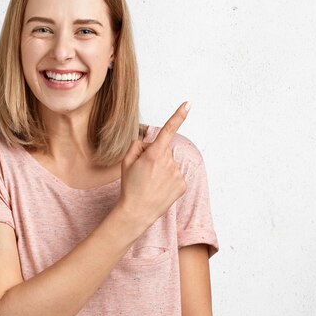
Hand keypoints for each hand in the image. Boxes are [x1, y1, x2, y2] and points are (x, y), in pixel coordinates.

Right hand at [118, 102, 190, 228]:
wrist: (137, 212)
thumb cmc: (130, 186)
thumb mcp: (126, 161)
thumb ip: (138, 145)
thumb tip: (151, 142)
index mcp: (154, 154)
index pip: (168, 130)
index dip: (179, 115)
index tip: (189, 103)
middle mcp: (168, 162)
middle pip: (164, 151)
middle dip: (156, 156)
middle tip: (145, 172)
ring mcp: (177, 174)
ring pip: (170, 164)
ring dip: (163, 170)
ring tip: (152, 183)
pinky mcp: (182, 185)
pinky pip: (176, 176)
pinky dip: (169, 181)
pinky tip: (160, 189)